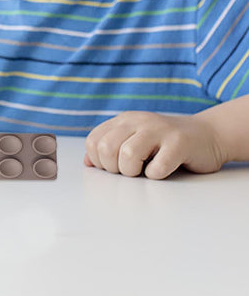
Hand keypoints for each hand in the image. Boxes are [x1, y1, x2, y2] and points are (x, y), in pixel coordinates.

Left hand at [83, 111, 225, 178]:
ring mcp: (158, 129)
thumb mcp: (134, 140)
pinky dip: (156, 175)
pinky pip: (157, 168)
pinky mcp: (179, 143)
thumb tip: (87, 163)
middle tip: (130, 172)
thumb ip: (111, 148)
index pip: (93, 142)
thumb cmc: (166, 144)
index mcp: (123, 120)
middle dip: (114, 169)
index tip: (115, 167)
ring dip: (133, 172)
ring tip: (144, 171)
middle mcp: (137, 121)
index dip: (99, 162)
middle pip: (106, 149)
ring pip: (127, 155)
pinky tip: (163, 170)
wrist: (208, 135)